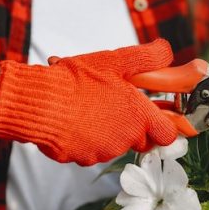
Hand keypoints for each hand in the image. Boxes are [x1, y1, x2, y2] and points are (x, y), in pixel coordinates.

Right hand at [0, 39, 186, 164]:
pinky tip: (74, 120)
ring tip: (89, 108)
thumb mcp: (116, 61)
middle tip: (116, 107)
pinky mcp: (83, 159)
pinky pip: (91, 151)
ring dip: (108, 130)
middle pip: (141, 140)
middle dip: (134, 127)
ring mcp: (105, 152)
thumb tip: (166, 51)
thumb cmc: (79, 80)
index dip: (163, 126)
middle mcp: (126, 138)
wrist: (40, 101)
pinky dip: (86, 139)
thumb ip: (147, 57)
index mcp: (139, 117)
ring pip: (115, 145)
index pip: (168, 134)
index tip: (154, 116)